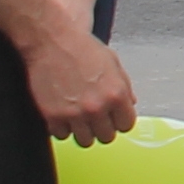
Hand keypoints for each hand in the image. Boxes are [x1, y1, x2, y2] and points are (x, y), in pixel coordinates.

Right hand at [27, 0, 137, 143]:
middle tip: (95, 117)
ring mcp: (74, 114)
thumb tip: (130, 104)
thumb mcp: (113, 64)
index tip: (114, 117)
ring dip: (83, 131)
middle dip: (102, 127)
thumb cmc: (82, 49)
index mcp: (117, 95)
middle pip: (107, 137)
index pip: (126, 125)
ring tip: (79, 117)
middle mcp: (97, 107)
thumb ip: (124, 87)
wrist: (52, 42)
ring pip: (85, 141)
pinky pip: (62, 136)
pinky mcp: (52, 117)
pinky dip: (62, 128)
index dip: (120, 121)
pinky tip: (63, 113)